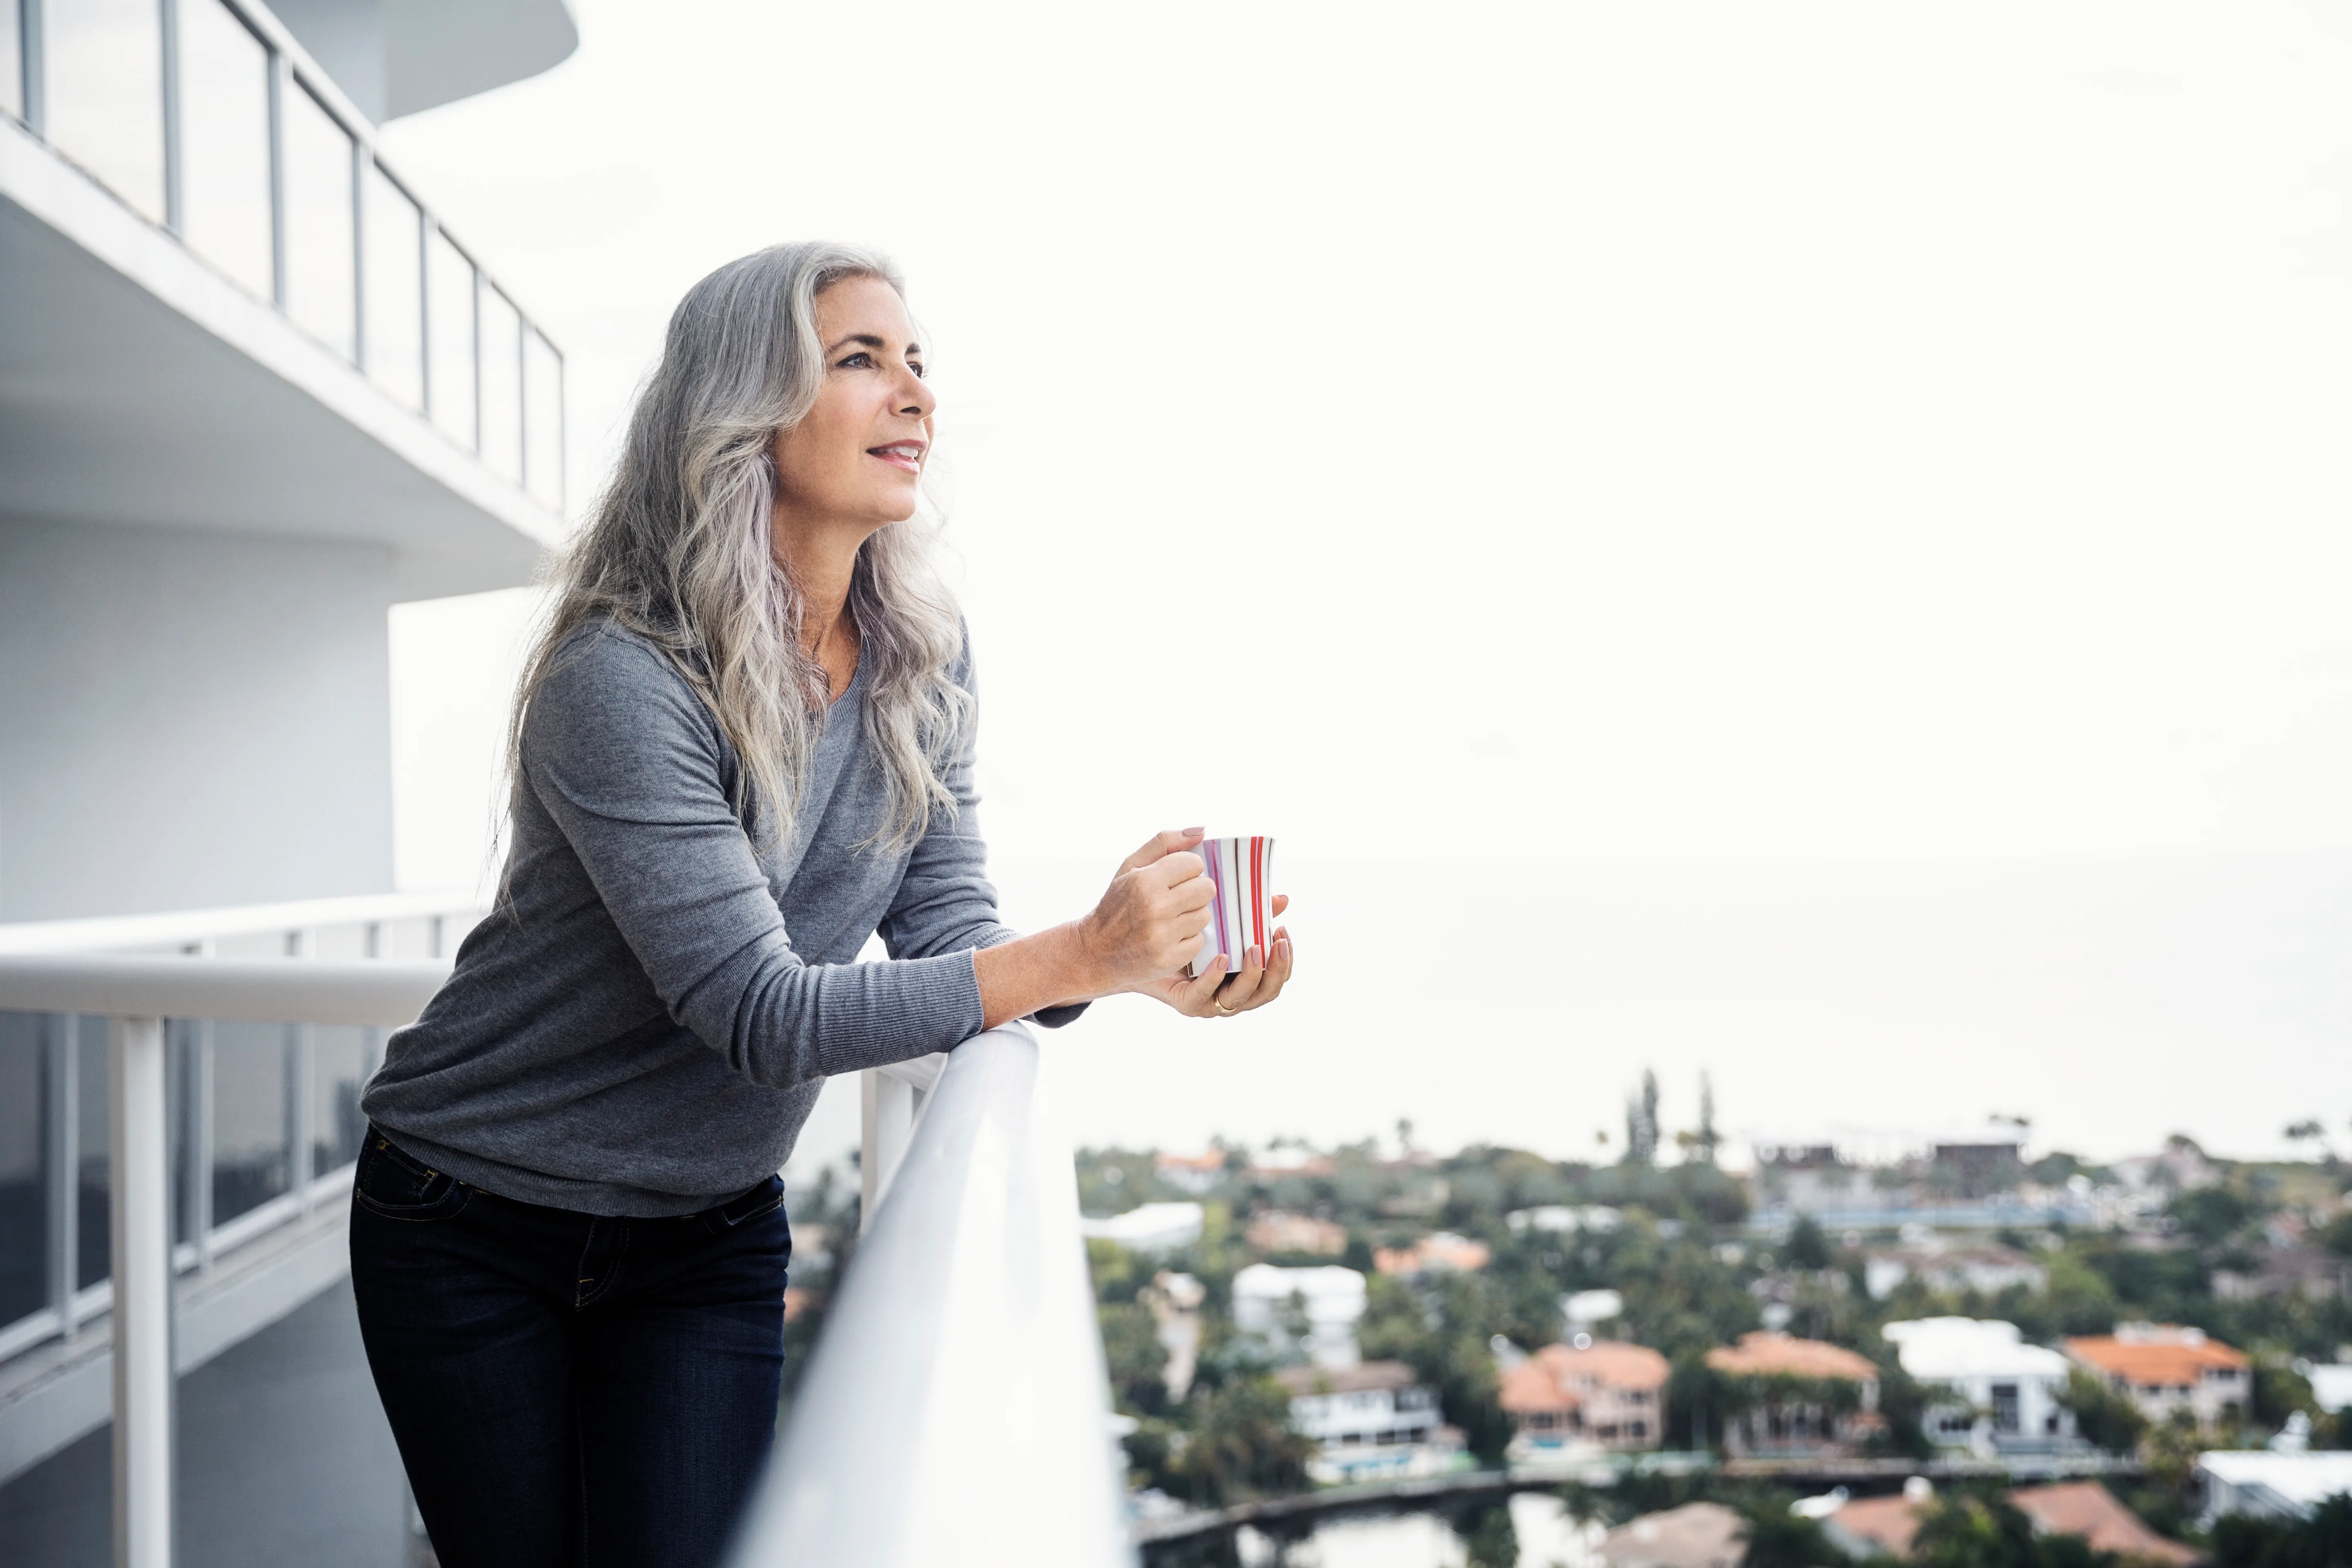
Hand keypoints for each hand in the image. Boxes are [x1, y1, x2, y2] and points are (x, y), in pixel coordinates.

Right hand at [1075, 829, 1216, 992]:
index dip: (1186, 869)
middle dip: (1194, 891)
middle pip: (1207, 889)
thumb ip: (1165, 842)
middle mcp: (1155, 907)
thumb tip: (1202, 830)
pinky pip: (1199, 941)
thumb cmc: (1116, 904)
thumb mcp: (1131, 865)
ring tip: (1168, 919)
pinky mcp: (1169, 959)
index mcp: (1145, 880)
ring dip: (1190, 915)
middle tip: (1175, 898)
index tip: (1173, 878)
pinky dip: (1187, 939)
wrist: (1095, 951)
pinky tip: (1168, 937)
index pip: (1195, 864)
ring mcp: (1162, 936)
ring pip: (1204, 915)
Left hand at [1138, 892, 1293, 1018]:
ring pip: (1243, 998)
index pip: (1276, 976)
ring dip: (1253, 975)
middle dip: (1278, 969)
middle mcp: (1232, 992)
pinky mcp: (1188, 1003)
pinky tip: (1220, 959)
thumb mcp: (1217, 917)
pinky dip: (1215, 979)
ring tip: (1255, 949)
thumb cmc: (1181, 932)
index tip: (1283, 931)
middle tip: (1279, 942)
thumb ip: (1248, 911)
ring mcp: (1212, 1001)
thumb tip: (1283, 899)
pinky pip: (1204, 996)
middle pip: (1267, 991)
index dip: (1285, 959)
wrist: (1136, 949)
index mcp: (1244, 974)